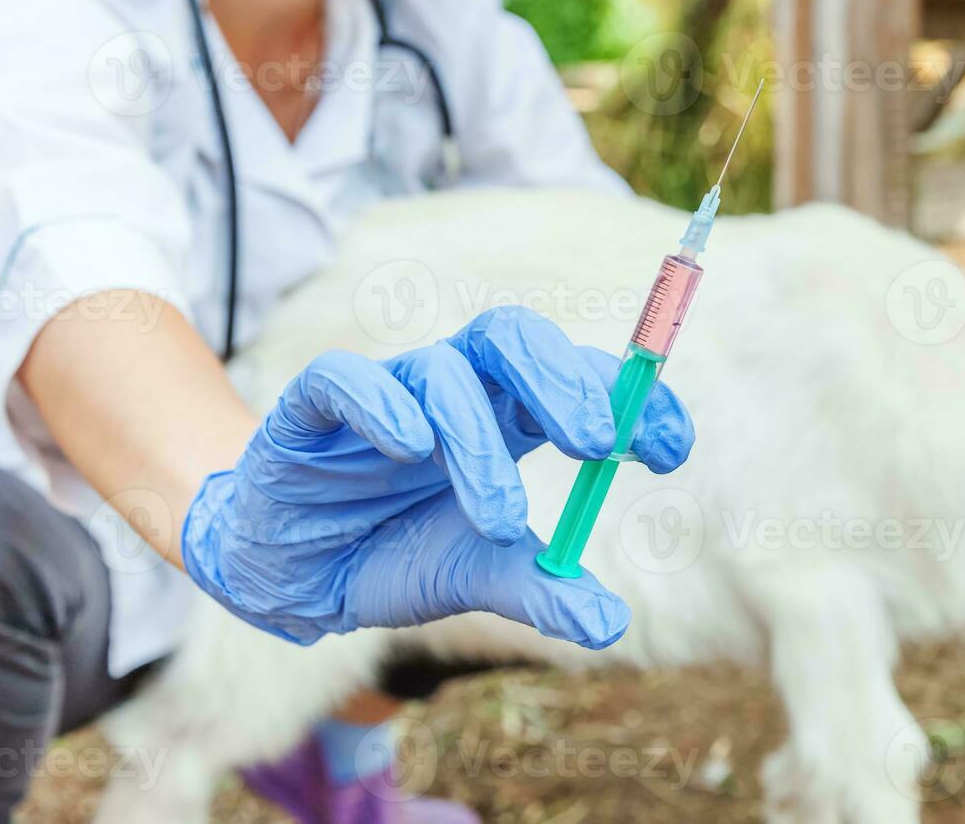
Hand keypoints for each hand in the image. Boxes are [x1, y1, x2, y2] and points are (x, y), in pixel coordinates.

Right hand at [181, 306, 693, 647]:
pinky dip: (382, 403)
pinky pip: (347, 380)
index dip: (631, 400)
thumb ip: (540, 590)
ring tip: (500, 518)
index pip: (577, 379)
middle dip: (565, 383)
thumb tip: (611, 625)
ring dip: (477, 440)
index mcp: (506, 415)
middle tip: (599, 445)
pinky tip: (411, 446)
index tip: (675, 449)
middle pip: (516, 341)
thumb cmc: (393, 554)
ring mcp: (387, 392)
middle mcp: (454, 389)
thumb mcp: (475, 575)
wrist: (290, 574)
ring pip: (442, 372)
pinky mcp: (315, 409)